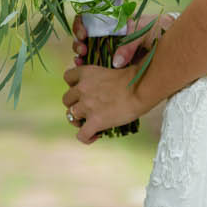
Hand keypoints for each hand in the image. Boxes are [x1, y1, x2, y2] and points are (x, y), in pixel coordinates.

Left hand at [62, 21, 155, 139]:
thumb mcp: (110, 68)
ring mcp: (87, 106)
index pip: (67, 78)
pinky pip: (81, 135)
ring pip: (71, 116)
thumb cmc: (132, 77)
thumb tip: (100, 87)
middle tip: (86, 108)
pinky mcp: (95, 121)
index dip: (73, 86)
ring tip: (89, 123)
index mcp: (86, 72)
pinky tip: (95, 136)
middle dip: (74, 104)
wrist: (140, 89)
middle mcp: (82, 88)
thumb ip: (99, 77)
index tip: (82, 90)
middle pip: (66, 99)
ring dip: (79, 120)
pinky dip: (86, 138)